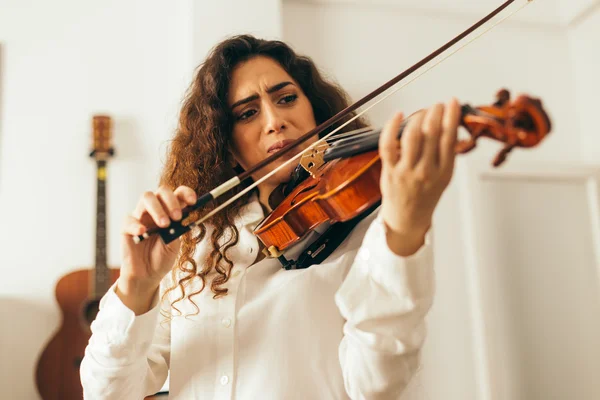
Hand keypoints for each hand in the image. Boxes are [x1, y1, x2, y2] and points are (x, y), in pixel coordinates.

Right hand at [118, 185, 196, 300]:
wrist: (147, 275)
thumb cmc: (161, 257)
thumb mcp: (175, 243)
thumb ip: (178, 229)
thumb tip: (183, 216)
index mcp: (170, 211)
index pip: (178, 193)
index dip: (186, 193)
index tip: (193, 202)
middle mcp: (155, 209)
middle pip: (161, 191)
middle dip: (171, 201)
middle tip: (177, 217)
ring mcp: (140, 216)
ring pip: (146, 198)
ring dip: (157, 209)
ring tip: (164, 225)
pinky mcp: (126, 227)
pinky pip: (129, 219)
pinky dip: (136, 224)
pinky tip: (143, 232)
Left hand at [378, 98, 459, 255]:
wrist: (407, 218)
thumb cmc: (425, 196)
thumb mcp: (444, 177)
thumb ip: (446, 154)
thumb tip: (449, 125)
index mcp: (444, 172)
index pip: (449, 138)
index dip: (451, 116)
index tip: (452, 102)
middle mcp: (426, 171)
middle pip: (431, 133)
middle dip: (435, 113)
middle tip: (436, 105)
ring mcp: (407, 171)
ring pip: (412, 135)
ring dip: (418, 117)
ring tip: (422, 112)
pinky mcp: (390, 171)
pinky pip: (388, 144)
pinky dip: (392, 127)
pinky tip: (398, 116)